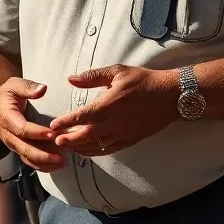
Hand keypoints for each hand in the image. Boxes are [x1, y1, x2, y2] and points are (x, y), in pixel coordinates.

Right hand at [0, 78, 64, 173]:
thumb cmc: (4, 96)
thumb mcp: (14, 86)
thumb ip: (28, 87)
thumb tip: (42, 89)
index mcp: (8, 119)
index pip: (22, 129)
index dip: (37, 132)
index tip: (52, 133)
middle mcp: (9, 135)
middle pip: (25, 149)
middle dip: (44, 155)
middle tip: (61, 156)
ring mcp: (13, 144)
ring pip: (27, 158)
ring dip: (44, 163)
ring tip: (62, 163)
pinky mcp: (18, 149)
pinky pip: (28, 161)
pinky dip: (42, 165)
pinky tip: (55, 165)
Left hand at [49, 65, 176, 155]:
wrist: (170, 96)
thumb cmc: (144, 81)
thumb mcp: (118, 72)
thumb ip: (93, 77)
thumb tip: (71, 79)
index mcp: (110, 104)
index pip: (82, 116)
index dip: (66, 122)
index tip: (53, 125)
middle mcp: (115, 122)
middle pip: (86, 136)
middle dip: (69, 140)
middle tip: (55, 141)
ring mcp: (123, 133)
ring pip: (97, 146)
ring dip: (80, 148)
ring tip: (68, 147)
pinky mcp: (130, 140)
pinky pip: (109, 149)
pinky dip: (96, 151)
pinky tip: (87, 150)